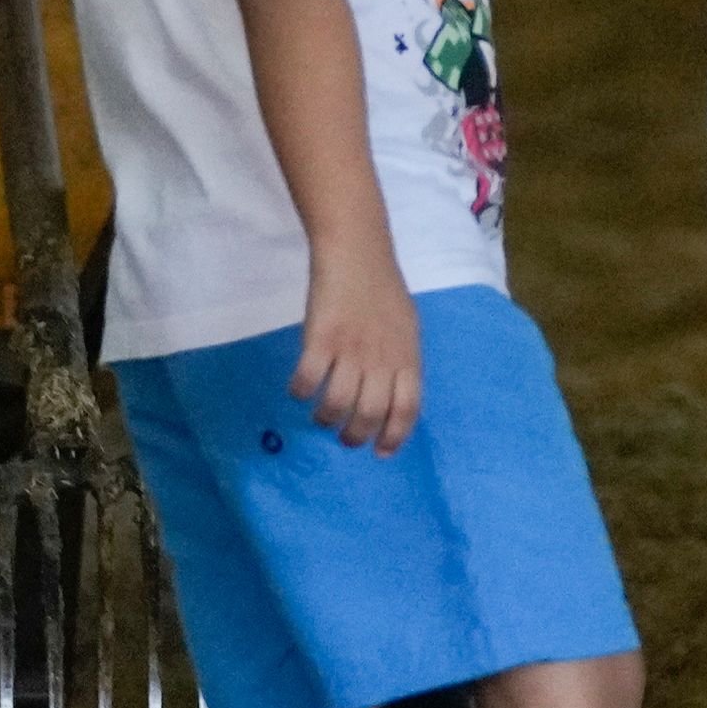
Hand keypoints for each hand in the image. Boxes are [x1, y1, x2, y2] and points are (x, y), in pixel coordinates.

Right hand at [290, 253, 420, 453]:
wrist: (358, 254)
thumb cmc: (382, 291)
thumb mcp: (406, 328)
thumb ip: (400, 361)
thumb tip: (394, 395)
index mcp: (407, 357)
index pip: (407, 409)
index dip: (394, 436)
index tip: (380, 453)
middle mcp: (382, 359)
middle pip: (371, 413)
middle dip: (356, 436)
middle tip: (345, 439)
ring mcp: (351, 349)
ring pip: (338, 403)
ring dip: (327, 419)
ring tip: (321, 418)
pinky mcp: (321, 339)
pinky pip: (308, 379)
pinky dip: (301, 393)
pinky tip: (299, 391)